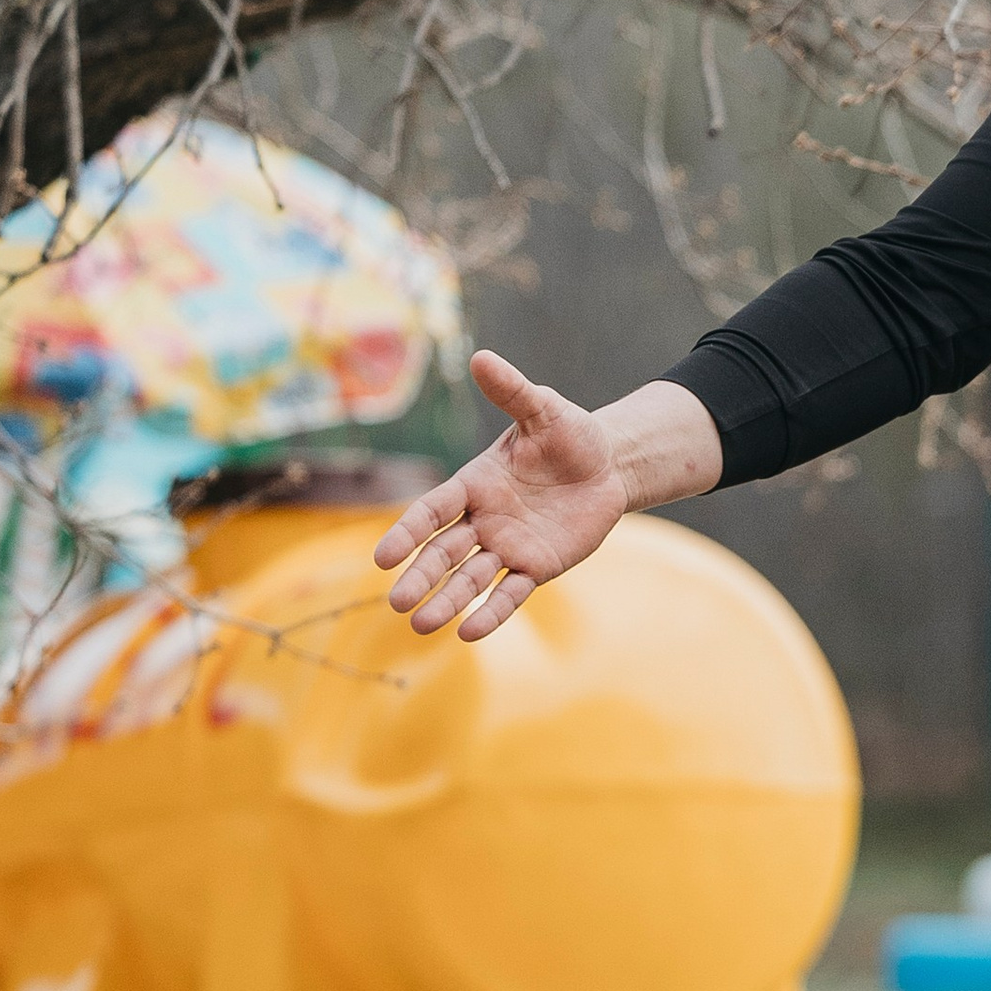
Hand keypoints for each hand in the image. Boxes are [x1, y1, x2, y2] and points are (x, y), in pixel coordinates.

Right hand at [374, 350, 632, 639]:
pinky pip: (511, 593)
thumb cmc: (569, 434)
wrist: (608, 464)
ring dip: (447, 601)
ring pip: (470, 579)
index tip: (382, 557)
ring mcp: (508, 546)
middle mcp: (484, 519)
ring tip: (422, 626)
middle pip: (443, 553)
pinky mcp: (537, 566)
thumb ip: (512, 391)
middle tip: (397, 602)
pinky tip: (468, 633)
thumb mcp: (543, 409)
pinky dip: (492, 613)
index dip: (407, 532)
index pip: (432, 511)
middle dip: (420, 577)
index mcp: (474, 483)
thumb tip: (482, 357)